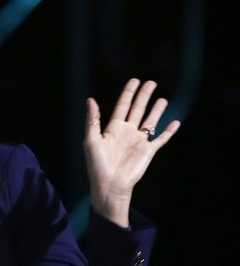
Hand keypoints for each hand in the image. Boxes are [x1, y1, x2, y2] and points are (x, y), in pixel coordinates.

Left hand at [84, 78, 180, 226]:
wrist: (110, 184)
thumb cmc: (97, 164)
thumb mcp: (91, 139)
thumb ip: (93, 119)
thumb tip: (90, 100)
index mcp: (113, 128)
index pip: (122, 106)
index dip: (128, 93)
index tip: (134, 81)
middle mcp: (127, 132)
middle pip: (137, 110)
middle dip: (144, 96)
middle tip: (151, 82)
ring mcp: (138, 141)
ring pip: (150, 121)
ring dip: (156, 110)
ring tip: (162, 98)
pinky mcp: (148, 151)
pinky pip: (161, 139)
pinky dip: (169, 131)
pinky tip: (175, 122)